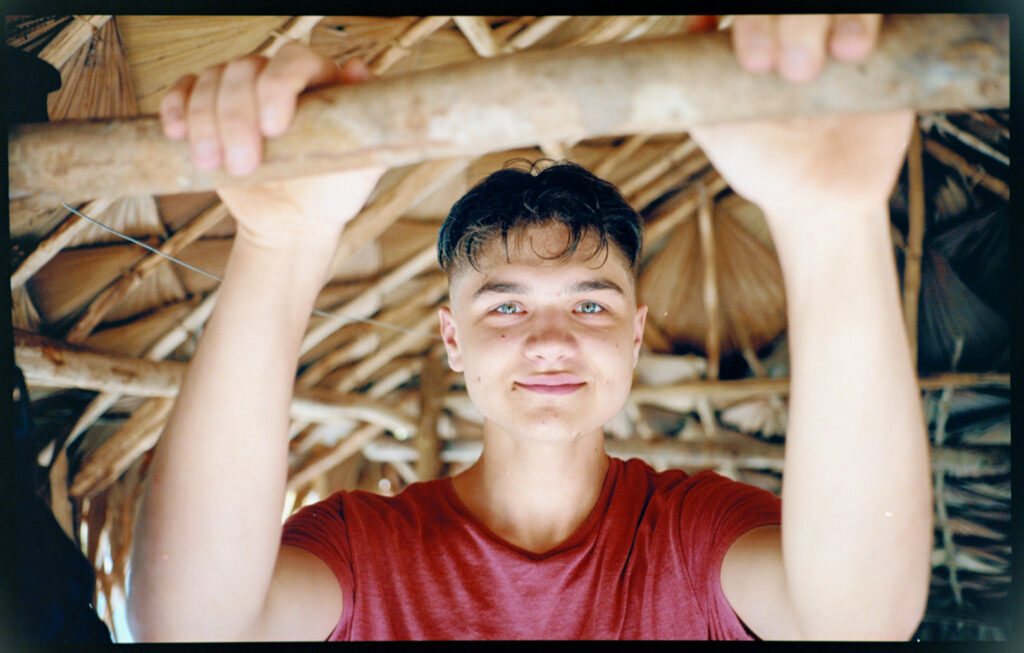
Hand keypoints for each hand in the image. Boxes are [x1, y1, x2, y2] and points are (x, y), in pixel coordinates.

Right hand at [160, 41, 385, 245]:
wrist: (295, 224)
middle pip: (244, 70)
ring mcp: (240, 91)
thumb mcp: (362, 164)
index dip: (277, 87)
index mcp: (318, 81)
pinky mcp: (207, 109)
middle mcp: (277, 78)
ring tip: (214, 164)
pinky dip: (175, 108)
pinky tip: (177, 134)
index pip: (295, 61)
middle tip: (242, 164)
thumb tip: (359, 69)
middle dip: (236, 117)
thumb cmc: (332, 193)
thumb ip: (369, 121)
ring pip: (210, 80)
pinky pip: (182, 91)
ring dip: (204, 121)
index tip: (274, 128)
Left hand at [691, 15, 909, 220]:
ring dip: (845, 15)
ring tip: (844, 52)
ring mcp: (844, 32)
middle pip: (800, 1)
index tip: (755, 64)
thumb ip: (696, 83)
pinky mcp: (889, 45)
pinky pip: (888, 16)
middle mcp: (800, 27)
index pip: (754, 9)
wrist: (825, 199)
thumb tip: (695, 25)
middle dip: (796, 22)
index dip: (754, 23)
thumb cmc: (763, 163)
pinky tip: (864, 45)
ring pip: (848, 1)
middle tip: (796, 71)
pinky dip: (875, 19)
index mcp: (758, 35)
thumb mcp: (718, 127)